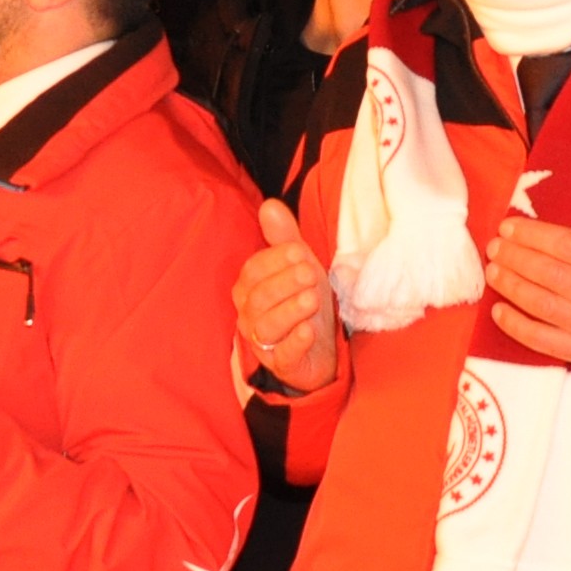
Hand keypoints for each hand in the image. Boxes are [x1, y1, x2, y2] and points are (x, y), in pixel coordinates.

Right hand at [234, 200, 337, 392]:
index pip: (253, 272)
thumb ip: (283, 238)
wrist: (321, 347)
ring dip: (290, 311)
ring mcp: (264, 343)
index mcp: (249, 289)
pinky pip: (283, 356)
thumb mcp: (298, 266)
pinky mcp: (282, 365)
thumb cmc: (303, 301)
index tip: (298, 250)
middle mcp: (250, 316)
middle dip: (284, 284)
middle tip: (310, 273)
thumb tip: (270, 205)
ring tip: (312, 298)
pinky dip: (295, 343)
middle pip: (259, 298)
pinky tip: (309, 331)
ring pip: (268, 327)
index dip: (274, 261)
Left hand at [482, 172, 570, 370]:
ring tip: (494, 270)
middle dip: (516, 257)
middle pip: (548, 273)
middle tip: (494, 245)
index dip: (533, 235)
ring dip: (511, 285)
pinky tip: (500, 310)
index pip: (567, 246)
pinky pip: (543, 341)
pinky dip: (516, 327)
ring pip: (541, 304)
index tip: (510, 226)